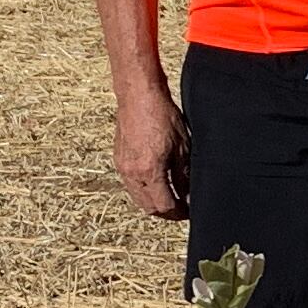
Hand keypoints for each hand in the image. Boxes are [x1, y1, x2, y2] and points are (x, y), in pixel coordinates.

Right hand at [114, 87, 188, 219]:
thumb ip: (184, 175)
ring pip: (138, 198)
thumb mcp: (182, 147)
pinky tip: (155, 183)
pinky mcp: (118, 159)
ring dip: (153, 202)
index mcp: (150, 171)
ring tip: (169, 197)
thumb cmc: (162, 115)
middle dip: (165, 212)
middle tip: (180, 208)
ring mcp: (123, 166)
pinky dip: (143, 189)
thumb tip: (187, 194)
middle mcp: (133, 172)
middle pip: (149, 207)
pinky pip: (130, 184)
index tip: (188, 211)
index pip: (164, 205)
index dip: (178, 212)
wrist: (139, 95)